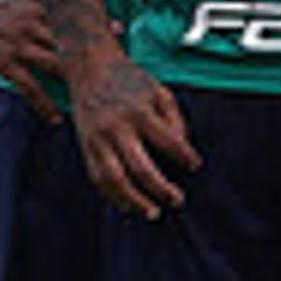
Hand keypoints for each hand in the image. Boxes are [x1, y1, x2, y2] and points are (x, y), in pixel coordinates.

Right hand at [68, 52, 196, 217]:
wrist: (88, 67)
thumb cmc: (129, 80)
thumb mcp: (159, 91)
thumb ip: (175, 120)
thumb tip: (184, 151)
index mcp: (139, 112)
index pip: (169, 142)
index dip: (185, 157)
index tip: (195, 166)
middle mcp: (117, 128)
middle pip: (140, 169)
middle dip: (161, 189)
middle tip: (177, 200)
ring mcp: (98, 140)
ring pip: (115, 180)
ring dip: (134, 202)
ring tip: (152, 213)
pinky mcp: (85, 148)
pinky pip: (97, 179)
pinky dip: (113, 197)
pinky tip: (128, 205)